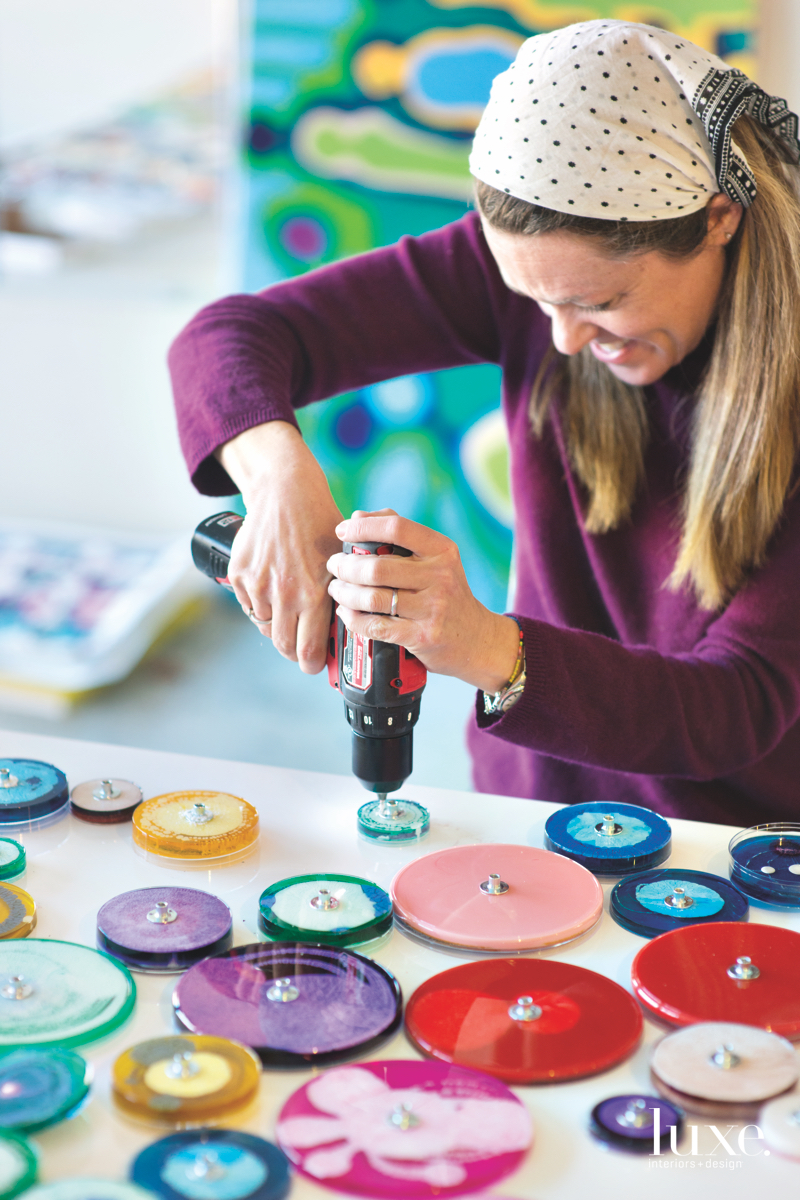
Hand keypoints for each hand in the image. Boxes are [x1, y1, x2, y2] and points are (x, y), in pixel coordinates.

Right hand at [217, 422, 342, 672]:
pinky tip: (273, 591)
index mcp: (313, 594)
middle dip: (294, 651)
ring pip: (265, 626)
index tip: (314, 662)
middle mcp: (283, 594)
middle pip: (283, 647)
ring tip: (289, 610)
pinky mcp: (239, 575)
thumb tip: (355, 624)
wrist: (285, 491)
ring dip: (277, 624)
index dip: (312, 663)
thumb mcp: (345, 557)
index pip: (308, 652)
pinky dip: (259, 605)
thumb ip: (348, 590)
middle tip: (301, 645)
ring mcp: (258, 585)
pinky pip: (249, 606)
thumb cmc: (320, 522)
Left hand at [327, 509, 519, 691]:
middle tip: (334, 566)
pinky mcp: (422, 637)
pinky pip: (376, 626)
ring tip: (336, 589)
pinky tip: (347, 612)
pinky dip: (353, 618)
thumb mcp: (437, 559)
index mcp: (442, 550)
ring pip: (372, 598)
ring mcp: (432, 609)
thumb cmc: (447, 593)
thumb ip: (401, 535)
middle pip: (377, 567)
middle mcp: (440, 576)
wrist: (476, 638)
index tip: (342, 530)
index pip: (397, 528)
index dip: (363, 527)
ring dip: (345, 593)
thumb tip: (358, 517)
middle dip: (346, 566)